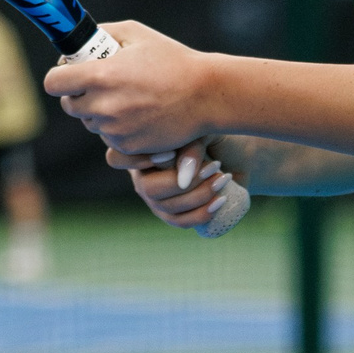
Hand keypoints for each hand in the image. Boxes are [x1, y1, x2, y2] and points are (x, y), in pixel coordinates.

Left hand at [42, 20, 211, 157]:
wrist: (206, 95)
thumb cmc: (172, 60)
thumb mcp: (136, 34)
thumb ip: (102, 33)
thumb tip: (79, 43)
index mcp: (100, 75)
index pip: (54, 83)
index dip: (60, 77)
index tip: (70, 73)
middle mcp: (103, 106)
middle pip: (70, 105)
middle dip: (80, 94)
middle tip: (102, 84)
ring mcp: (115, 129)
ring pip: (90, 123)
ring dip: (99, 112)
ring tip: (128, 97)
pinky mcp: (128, 146)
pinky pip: (110, 137)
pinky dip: (118, 128)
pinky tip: (140, 113)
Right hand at [108, 141, 240, 230]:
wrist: (236, 155)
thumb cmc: (214, 135)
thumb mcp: (202, 131)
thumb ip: (189, 145)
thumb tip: (183, 176)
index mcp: (141, 148)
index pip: (117, 159)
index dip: (137, 160)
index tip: (170, 154)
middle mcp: (142, 175)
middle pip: (146, 189)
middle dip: (183, 182)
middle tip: (213, 166)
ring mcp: (155, 198)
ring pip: (166, 207)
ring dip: (199, 195)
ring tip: (222, 178)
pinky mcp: (172, 214)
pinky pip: (179, 221)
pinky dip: (201, 213)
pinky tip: (220, 200)